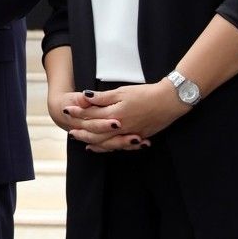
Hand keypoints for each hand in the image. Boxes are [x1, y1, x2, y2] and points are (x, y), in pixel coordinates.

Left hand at [67, 82, 189, 141]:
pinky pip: (119, 145)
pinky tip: (102, 146)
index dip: (78, 112)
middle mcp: (121, 127)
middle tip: (70, 130)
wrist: (170, 101)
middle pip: (96, 132)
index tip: (67, 110)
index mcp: (115, 114)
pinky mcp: (139, 136)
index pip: (91, 115)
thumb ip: (103, 97)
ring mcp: (130, 134)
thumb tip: (85, 96)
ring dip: (92, 141)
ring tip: (81, 140)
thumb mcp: (122, 92)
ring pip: (106, 142)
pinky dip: (108, 147)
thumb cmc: (146, 93)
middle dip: (82, 130)